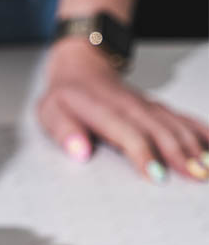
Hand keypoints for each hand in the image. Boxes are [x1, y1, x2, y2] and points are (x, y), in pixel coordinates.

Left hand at [37, 37, 208, 180]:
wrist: (81, 69)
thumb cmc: (66, 96)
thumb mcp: (50, 112)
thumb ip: (63, 132)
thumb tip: (79, 151)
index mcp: (103, 109)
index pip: (127, 133)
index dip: (144, 154)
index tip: (157, 174)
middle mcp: (130, 106)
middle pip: (159, 131)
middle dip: (180, 154)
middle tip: (196, 175)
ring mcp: (147, 106)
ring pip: (175, 125)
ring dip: (194, 146)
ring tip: (208, 168)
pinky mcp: (156, 108)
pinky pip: (182, 118)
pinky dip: (200, 131)